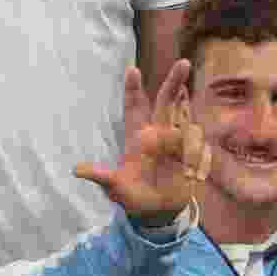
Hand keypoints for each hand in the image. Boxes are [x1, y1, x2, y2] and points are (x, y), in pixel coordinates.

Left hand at [74, 60, 203, 222]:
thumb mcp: (116, 188)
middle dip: (174, 82)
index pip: (135, 108)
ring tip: (186, 162)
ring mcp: (178, 143)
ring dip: (190, 133)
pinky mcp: (193, 155)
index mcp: (137, 137)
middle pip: (166, 102)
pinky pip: (200, 149)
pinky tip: (191, 176)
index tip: (132, 70)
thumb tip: (77, 170)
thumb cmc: (133, 196)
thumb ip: (102, 177)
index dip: (133, 90)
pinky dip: (197, 160)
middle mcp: (158, 134)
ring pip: (187, 122)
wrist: (157, 213)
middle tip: (183, 62)